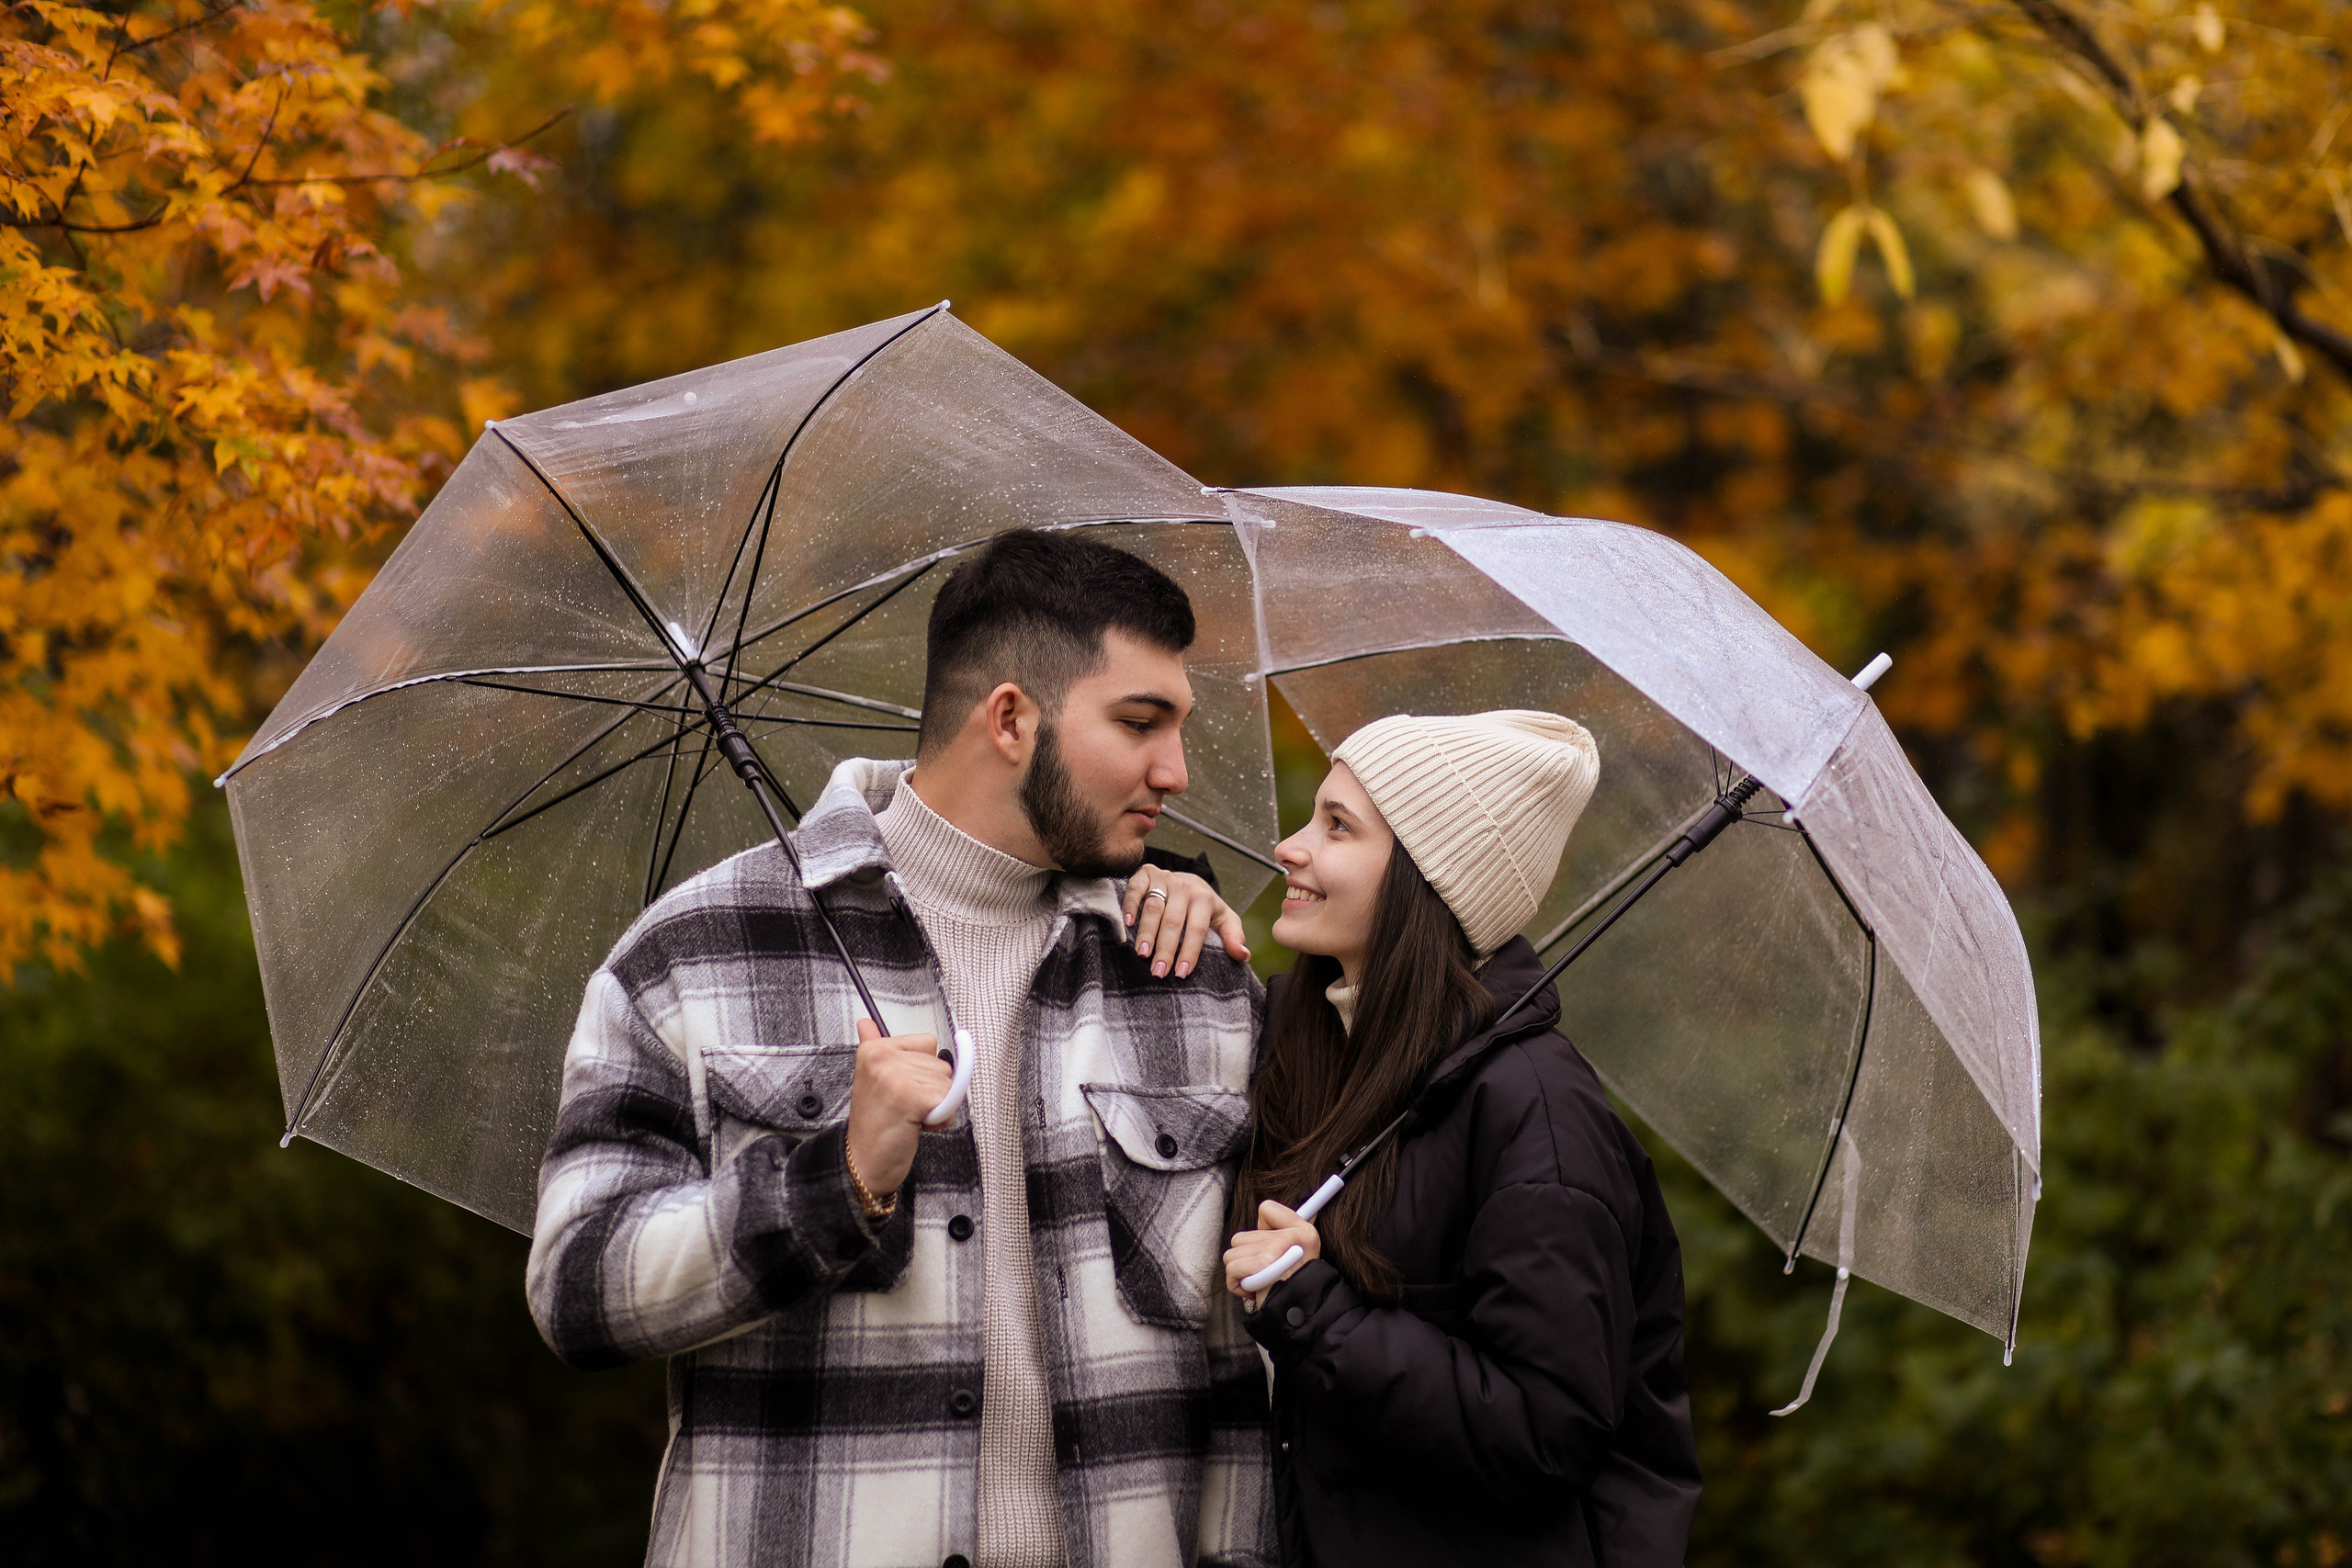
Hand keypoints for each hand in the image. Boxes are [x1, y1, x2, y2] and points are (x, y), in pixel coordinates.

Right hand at [844, 1018, 952, 1199]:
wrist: (863, 1161)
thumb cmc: (874, 1124)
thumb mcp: (871, 1079)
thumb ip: (873, 1046)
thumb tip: (867, 1022)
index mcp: (874, 1049)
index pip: (928, 1043)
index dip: (924, 1070)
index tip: (903, 1088)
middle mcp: (882, 1058)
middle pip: (941, 1065)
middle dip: (932, 1090)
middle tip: (905, 1107)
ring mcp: (895, 1076)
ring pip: (947, 1083)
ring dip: (937, 1106)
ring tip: (909, 1116)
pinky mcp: (910, 1096)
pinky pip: (948, 1101)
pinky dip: (941, 1119)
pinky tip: (918, 1125)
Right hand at [1122, 865, 1249, 977]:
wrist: (1188, 880)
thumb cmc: (1205, 907)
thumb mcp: (1224, 919)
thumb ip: (1234, 936)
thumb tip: (1243, 955)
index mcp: (1204, 898)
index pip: (1197, 928)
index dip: (1190, 951)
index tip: (1182, 973)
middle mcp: (1184, 887)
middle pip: (1173, 921)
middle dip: (1166, 948)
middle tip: (1159, 972)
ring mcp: (1164, 879)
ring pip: (1154, 907)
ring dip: (1147, 932)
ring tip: (1142, 953)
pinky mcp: (1146, 874)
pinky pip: (1136, 888)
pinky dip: (1130, 905)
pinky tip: (1127, 924)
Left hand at [1222, 1200, 1319, 1303]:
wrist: (1300, 1312)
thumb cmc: (1293, 1284)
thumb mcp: (1300, 1250)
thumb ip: (1282, 1229)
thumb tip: (1262, 1215)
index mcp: (1301, 1228)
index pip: (1266, 1209)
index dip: (1260, 1232)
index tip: (1270, 1251)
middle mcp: (1291, 1234)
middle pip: (1241, 1238)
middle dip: (1246, 1260)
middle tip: (1264, 1274)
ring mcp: (1276, 1248)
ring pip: (1232, 1254)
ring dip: (1240, 1273)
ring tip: (1258, 1282)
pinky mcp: (1262, 1265)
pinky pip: (1231, 1269)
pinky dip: (1237, 1284)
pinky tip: (1253, 1290)